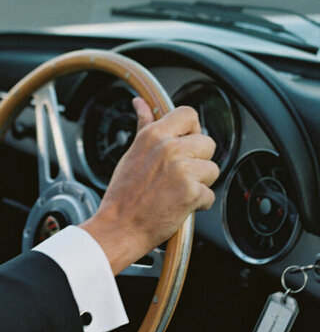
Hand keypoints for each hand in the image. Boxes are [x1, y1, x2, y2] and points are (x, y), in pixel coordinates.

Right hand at [82, 98, 218, 273]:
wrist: (119, 228)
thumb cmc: (122, 196)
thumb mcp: (131, 154)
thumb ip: (144, 126)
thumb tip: (140, 103)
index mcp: (154, 136)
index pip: (189, 114)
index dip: (192, 129)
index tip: (185, 144)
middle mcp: (170, 148)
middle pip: (207, 143)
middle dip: (198, 161)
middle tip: (178, 176)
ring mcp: (182, 170)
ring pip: (212, 170)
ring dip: (200, 183)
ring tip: (177, 192)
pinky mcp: (191, 193)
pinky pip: (210, 195)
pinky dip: (198, 204)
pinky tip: (179, 207)